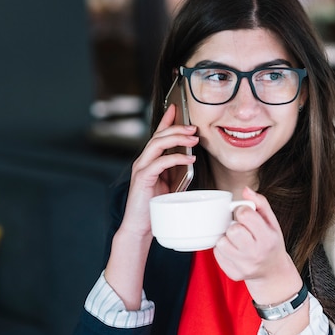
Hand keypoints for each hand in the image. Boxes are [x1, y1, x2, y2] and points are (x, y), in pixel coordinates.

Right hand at [118, 104, 198, 241]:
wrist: (140, 227)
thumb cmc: (155, 207)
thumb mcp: (170, 185)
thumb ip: (176, 171)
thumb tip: (191, 158)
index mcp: (150, 161)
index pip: (158, 135)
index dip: (166, 120)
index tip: (176, 108)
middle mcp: (143, 161)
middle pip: (159, 136)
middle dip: (177, 128)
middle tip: (194, 128)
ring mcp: (142, 168)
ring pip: (158, 144)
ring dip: (177, 139)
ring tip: (194, 139)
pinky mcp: (143, 178)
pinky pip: (159, 162)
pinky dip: (175, 158)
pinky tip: (188, 158)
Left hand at [213, 187, 302, 304]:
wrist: (272, 271)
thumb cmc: (271, 243)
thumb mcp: (272, 221)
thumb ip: (260, 203)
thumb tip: (246, 190)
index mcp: (267, 238)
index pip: (245, 214)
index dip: (242, 211)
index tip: (246, 216)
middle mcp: (256, 253)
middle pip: (233, 230)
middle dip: (234, 226)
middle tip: (241, 229)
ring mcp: (244, 266)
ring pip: (221, 242)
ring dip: (226, 238)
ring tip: (237, 240)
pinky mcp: (233, 274)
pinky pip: (217, 254)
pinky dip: (223, 249)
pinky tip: (233, 250)